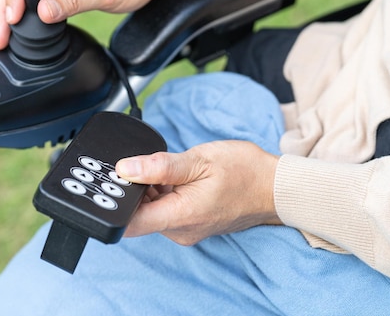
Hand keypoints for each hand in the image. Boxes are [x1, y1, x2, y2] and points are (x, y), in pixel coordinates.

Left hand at [116, 140, 281, 245]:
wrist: (274, 187)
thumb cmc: (244, 171)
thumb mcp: (200, 160)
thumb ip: (159, 167)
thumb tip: (125, 169)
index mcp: (181, 216)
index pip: (130, 223)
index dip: (117, 202)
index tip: (115, 181)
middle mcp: (181, 230)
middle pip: (139, 214)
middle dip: (136, 190)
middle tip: (148, 165)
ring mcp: (187, 230)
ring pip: (152, 211)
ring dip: (152, 190)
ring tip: (171, 171)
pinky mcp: (191, 225)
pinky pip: (167, 211)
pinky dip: (165, 194)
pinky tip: (179, 179)